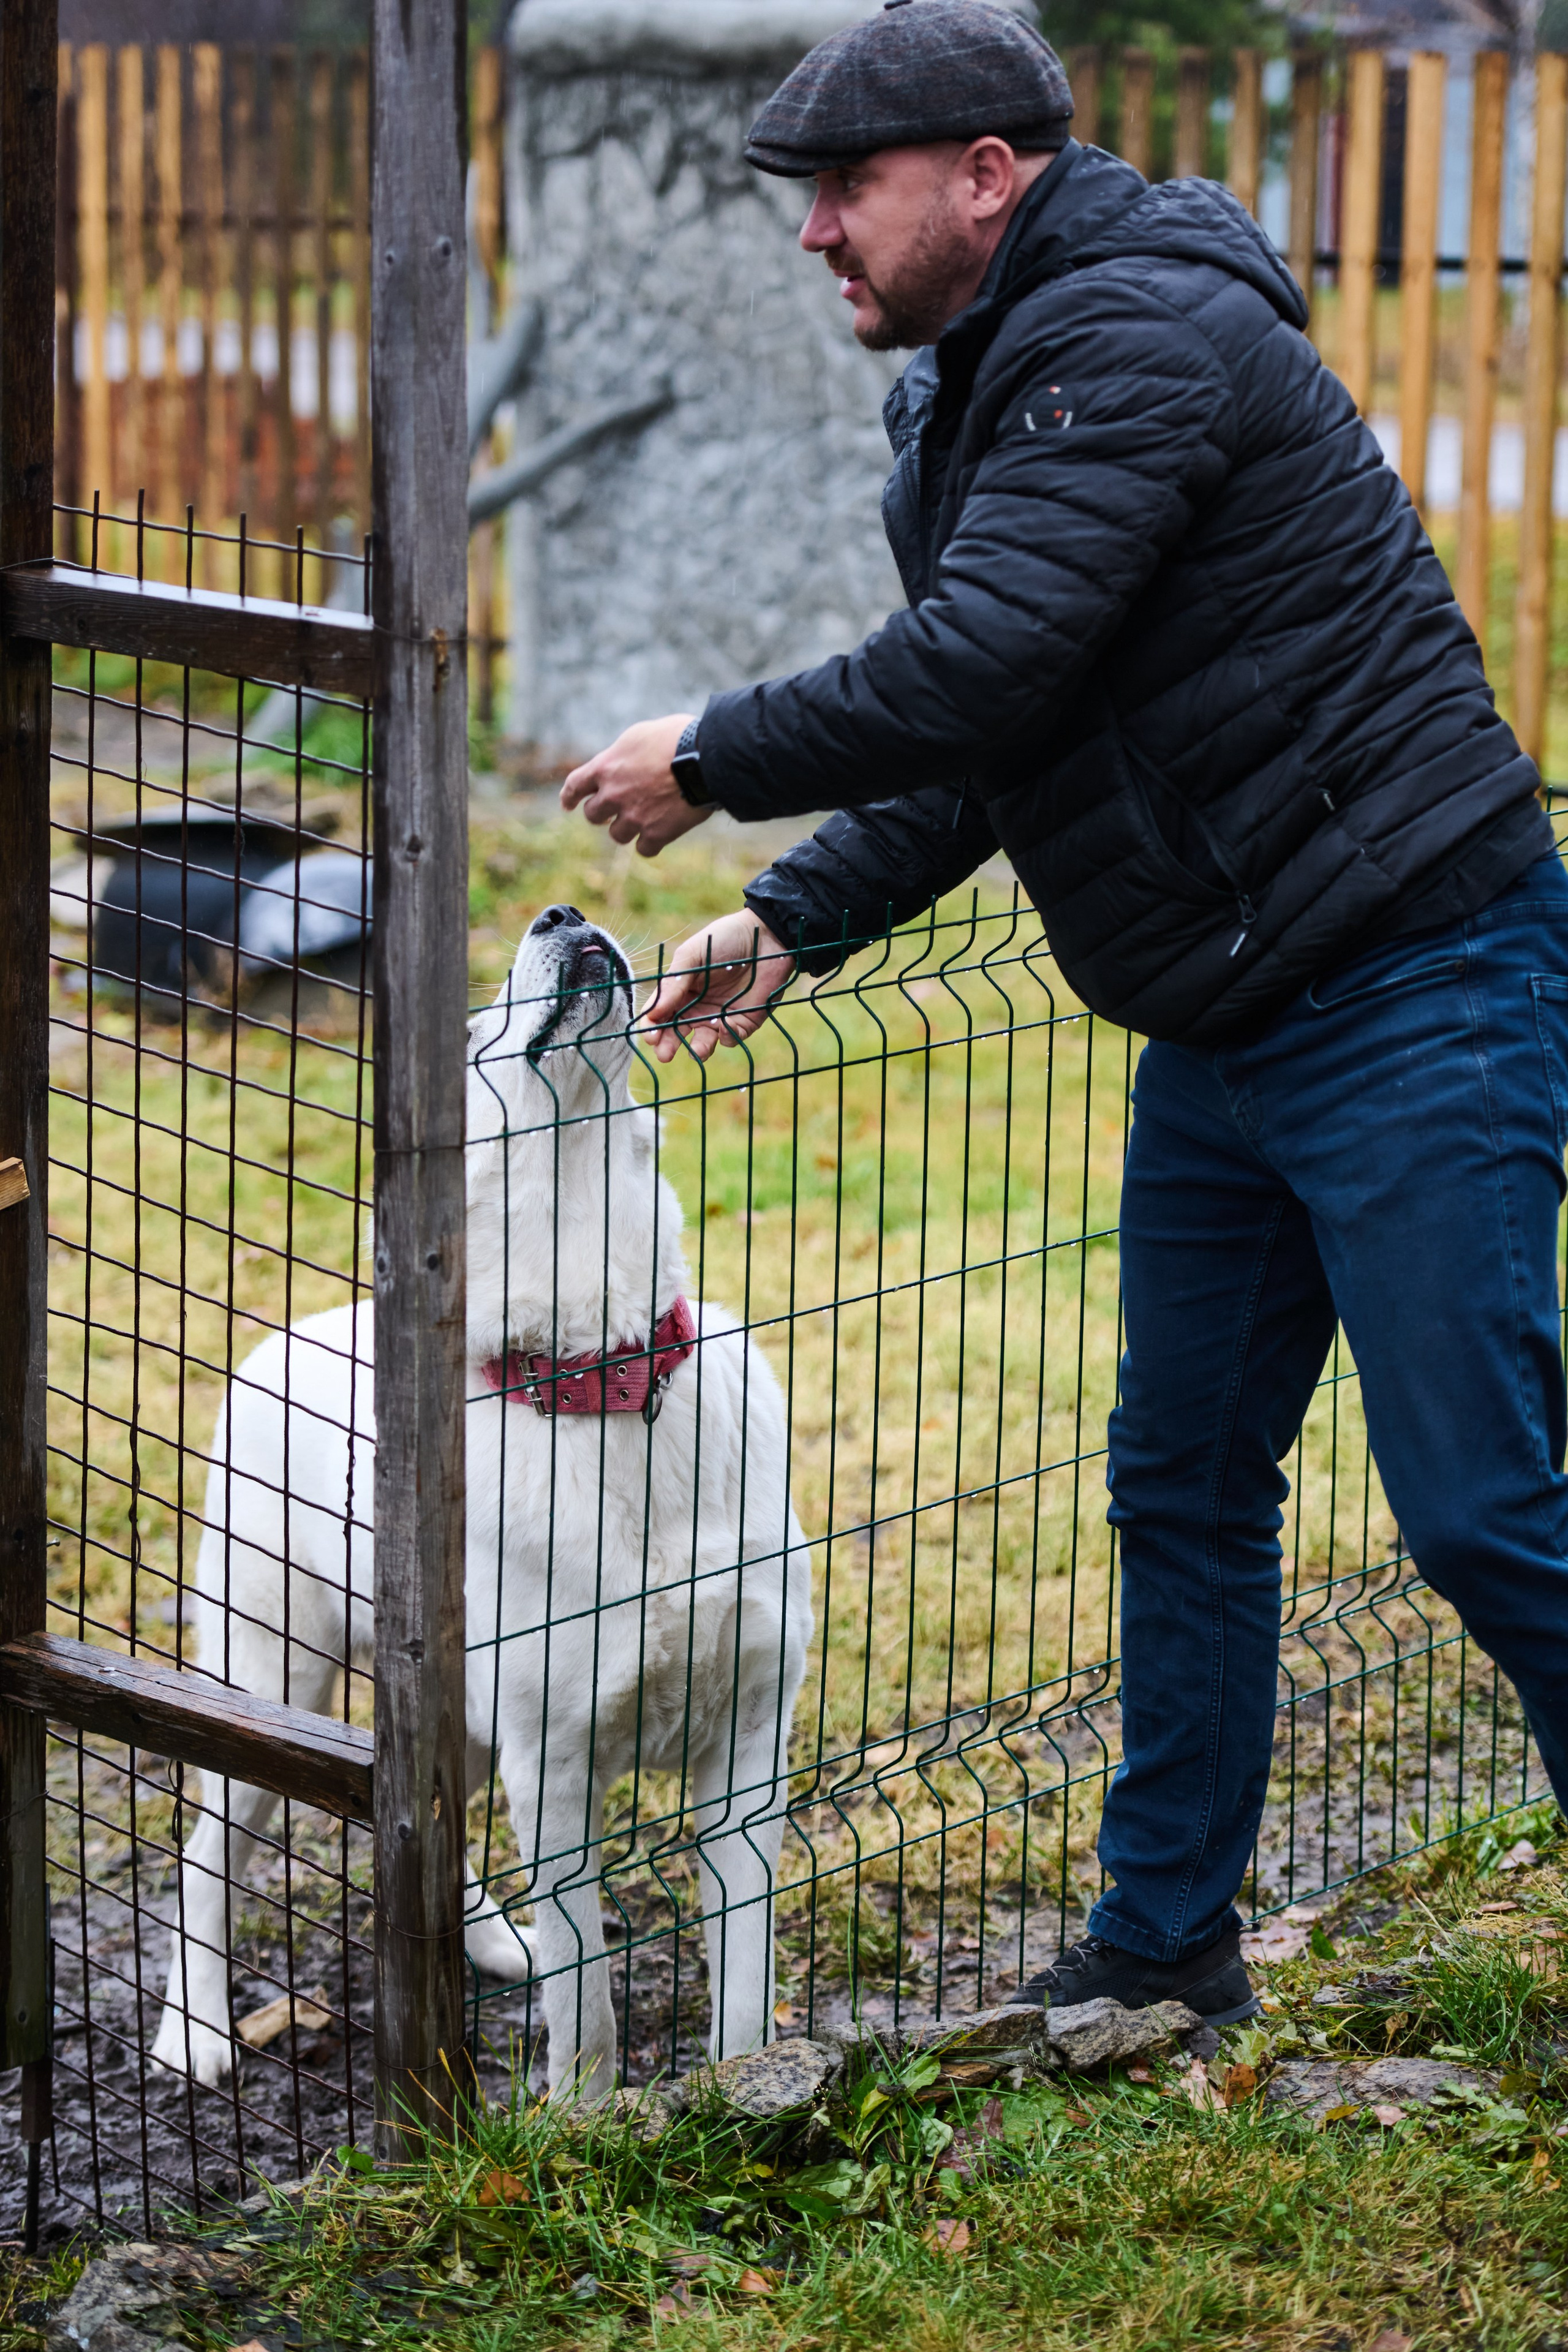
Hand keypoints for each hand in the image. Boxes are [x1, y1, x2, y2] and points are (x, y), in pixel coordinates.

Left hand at [560, 714, 712, 857]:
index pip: (575, 785)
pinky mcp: (656, 834)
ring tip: (645, 819)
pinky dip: (651, 843)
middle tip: (617, 810)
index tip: (568, 805)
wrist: (706, 759)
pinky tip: (661, 833)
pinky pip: (644, 849)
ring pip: (617, 835)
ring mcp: (634, 817)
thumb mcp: (642, 734)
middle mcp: (614, 795)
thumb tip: (624, 762)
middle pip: (593, 815)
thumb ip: (625, 753)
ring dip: (627, 828)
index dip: (569, 796)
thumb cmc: (678, 738)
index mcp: (606, 767)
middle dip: (602, 812)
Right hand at [641, 911, 795, 1063]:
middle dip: (668, 1046)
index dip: (652, 1027)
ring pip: (703, 1043)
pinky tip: (725, 1026)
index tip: (650, 1037)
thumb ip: (673, 982)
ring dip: (698, 1050)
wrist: (765, 936)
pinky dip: (726, 1037)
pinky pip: (730, 1038)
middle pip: (676, 1033)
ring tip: (696, 1050)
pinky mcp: (743, 1022)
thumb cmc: (723, 939)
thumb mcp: (692, 954)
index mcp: (680, 991)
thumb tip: (653, 1013)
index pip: (659, 1014)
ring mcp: (719, 1017)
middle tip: (665, 1054)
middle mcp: (696, 1007)